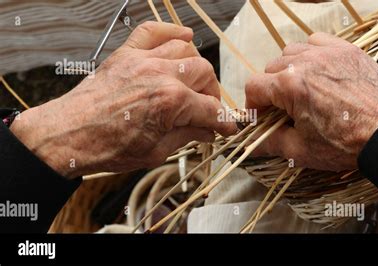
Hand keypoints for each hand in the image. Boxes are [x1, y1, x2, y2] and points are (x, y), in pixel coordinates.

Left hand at [10, 21, 236, 177]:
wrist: (69, 135)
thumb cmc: (107, 147)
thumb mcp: (156, 152)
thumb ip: (187, 136)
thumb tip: (207, 131)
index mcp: (172, 103)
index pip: (212, 109)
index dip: (224, 120)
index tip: (226, 126)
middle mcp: (162, 75)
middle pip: (205, 74)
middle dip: (212, 93)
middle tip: (207, 108)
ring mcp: (143, 60)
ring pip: (186, 50)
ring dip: (196, 66)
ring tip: (193, 82)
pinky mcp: (126, 54)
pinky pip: (153, 31)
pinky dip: (171, 30)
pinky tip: (183, 37)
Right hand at [245, 32, 377, 170]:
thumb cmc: (345, 144)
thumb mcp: (300, 150)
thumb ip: (269, 143)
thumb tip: (251, 145)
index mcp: (290, 86)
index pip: (254, 86)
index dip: (253, 105)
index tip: (261, 117)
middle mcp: (305, 62)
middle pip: (271, 68)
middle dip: (271, 89)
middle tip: (283, 109)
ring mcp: (328, 52)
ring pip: (292, 51)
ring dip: (289, 69)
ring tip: (301, 89)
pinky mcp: (347, 50)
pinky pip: (317, 41)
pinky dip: (311, 52)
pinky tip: (318, 71)